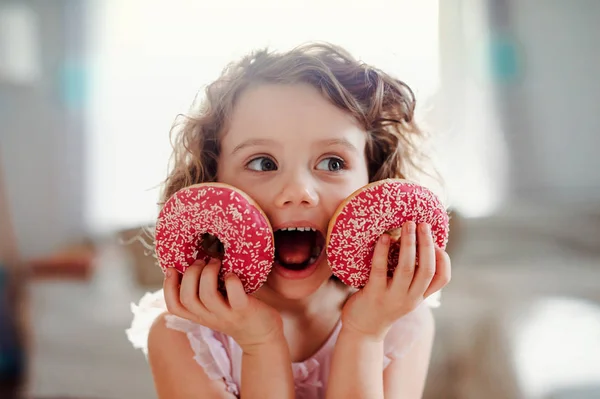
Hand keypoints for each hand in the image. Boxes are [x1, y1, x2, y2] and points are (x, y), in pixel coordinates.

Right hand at [163, 258, 283, 352]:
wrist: (262, 337)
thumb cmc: (237, 313)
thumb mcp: (215, 307)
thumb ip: (204, 292)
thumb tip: (193, 262)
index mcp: (199, 315)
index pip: (174, 306)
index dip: (167, 287)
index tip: (172, 269)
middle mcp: (209, 316)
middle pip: (187, 298)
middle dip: (190, 275)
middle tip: (201, 261)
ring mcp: (226, 315)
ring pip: (207, 296)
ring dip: (208, 274)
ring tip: (216, 262)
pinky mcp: (244, 310)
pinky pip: (234, 296)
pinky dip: (231, 281)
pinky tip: (232, 274)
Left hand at [340, 221, 450, 340]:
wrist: (362, 330)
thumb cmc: (382, 304)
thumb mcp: (403, 294)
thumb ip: (412, 277)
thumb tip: (417, 243)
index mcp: (419, 296)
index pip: (442, 279)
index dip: (443, 259)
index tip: (437, 242)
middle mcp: (411, 298)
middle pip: (427, 269)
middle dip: (427, 243)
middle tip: (422, 223)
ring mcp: (393, 297)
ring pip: (407, 268)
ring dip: (409, 243)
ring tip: (408, 224)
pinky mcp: (374, 294)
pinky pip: (380, 270)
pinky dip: (383, 251)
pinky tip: (384, 238)